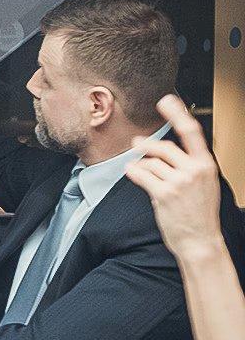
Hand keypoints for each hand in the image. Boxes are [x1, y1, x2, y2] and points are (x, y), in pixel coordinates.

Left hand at [124, 95, 223, 260]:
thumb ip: (188, 163)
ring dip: (140, 165)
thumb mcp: (202, 182)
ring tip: (141, 172)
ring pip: (149, 161)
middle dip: (146, 145)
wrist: (200, 240)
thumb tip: (163, 147)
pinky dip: (133, 172)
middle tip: (137, 143)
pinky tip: (133, 174)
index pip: (192, 132)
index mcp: (206, 164)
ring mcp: (179, 182)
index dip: (177, 113)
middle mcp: (194, 170)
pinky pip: (140, 173)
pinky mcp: (163, 193)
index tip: (166, 99)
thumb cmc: (198, 211)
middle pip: (163, 147)